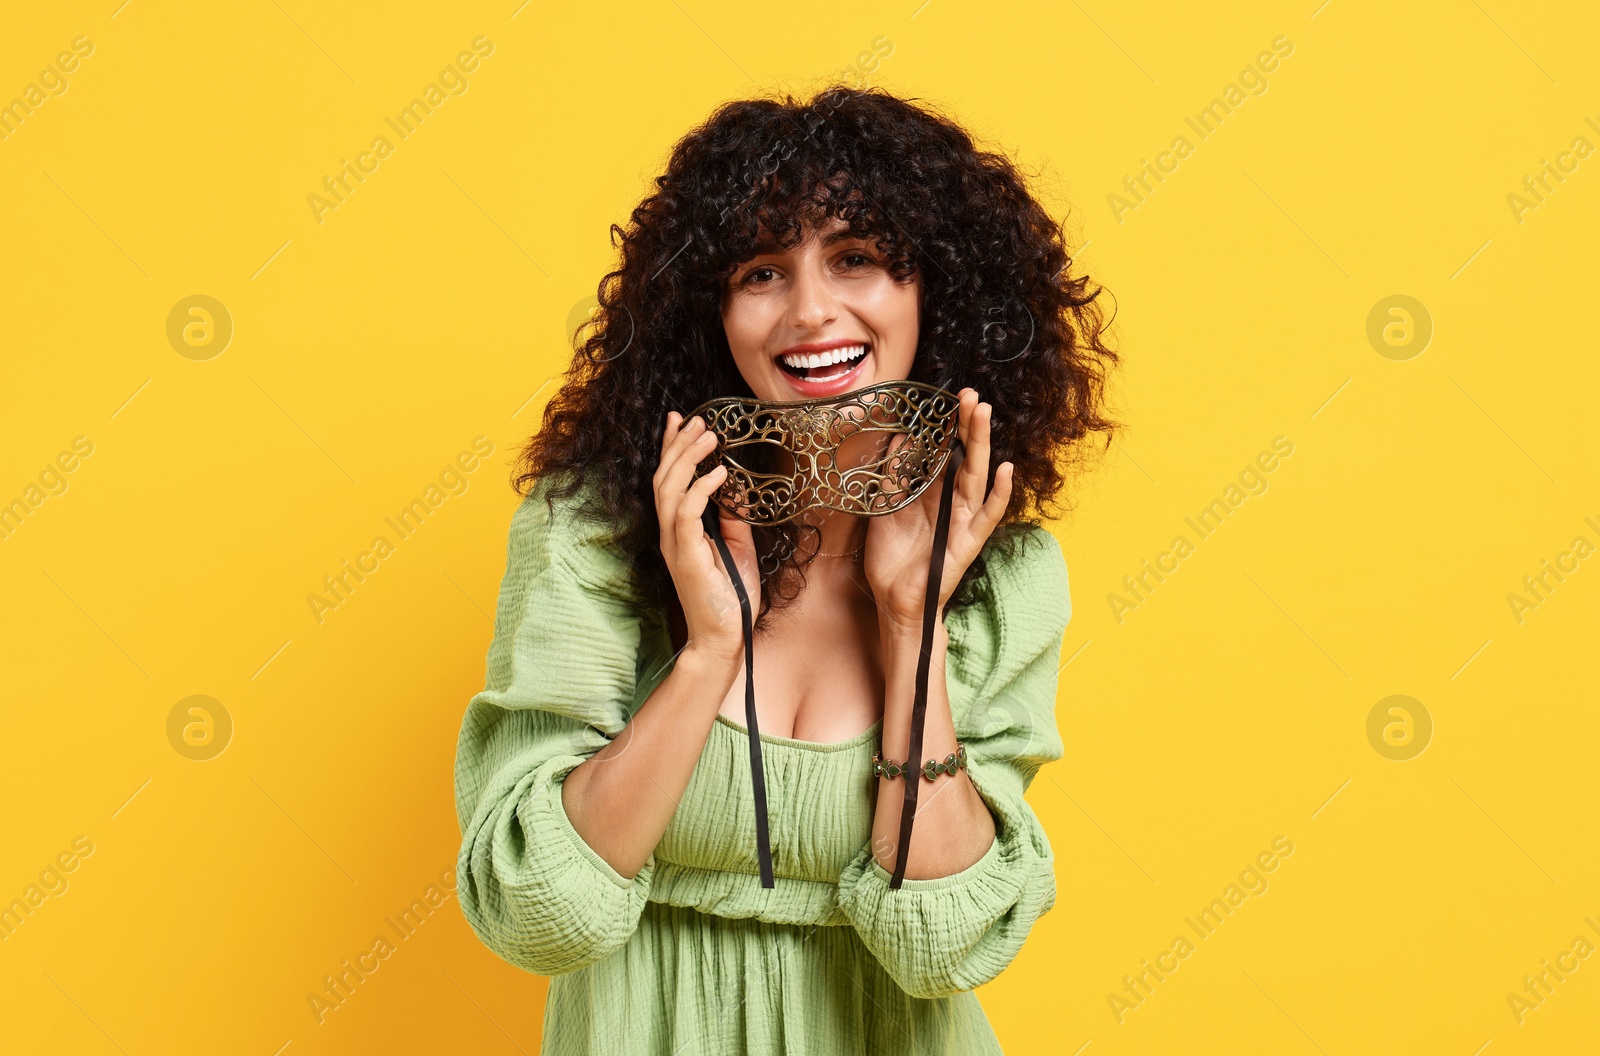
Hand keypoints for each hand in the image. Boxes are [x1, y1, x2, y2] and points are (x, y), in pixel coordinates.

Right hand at [653, 411, 759, 662]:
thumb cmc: (731, 598)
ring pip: (670, 490)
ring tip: (709, 435)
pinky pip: (686, 514)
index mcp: (679, 530)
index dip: (672, 449)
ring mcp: (675, 545)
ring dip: (688, 459)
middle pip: (664, 479)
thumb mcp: (738, 547)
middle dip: (679, 445)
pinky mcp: (687, 557)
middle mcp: (670, 534)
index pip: (669, 481)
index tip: (681, 420)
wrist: (725, 638)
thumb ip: (732, 518)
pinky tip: (719, 473)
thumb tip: (735, 488)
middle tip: (698, 419)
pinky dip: (700, 489)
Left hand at [863, 388, 1011, 630]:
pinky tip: (1005, 472)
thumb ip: (893, 475)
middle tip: (971, 396)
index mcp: (933, 494)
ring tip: (983, 416)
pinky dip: (998, 495)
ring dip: (981, 447)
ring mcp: (963, 522)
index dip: (950, 426)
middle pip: (965, 458)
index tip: (951, 398)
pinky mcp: (966, 543)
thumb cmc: (893, 557)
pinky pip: (987, 517)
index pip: (947, 452)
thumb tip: (899, 438)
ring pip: (976, 478)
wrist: (893, 600)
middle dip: (968, 426)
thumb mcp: (886, 507)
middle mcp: (952, 504)